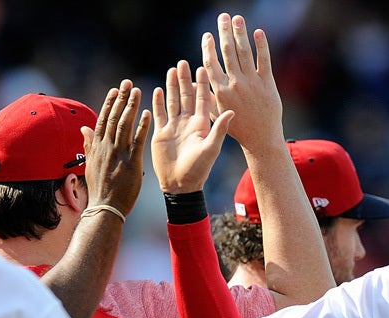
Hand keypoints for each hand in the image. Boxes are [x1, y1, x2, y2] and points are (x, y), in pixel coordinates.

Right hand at [81, 79, 150, 216]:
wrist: (105, 208)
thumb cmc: (100, 189)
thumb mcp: (90, 164)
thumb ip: (88, 144)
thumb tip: (83, 128)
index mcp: (97, 147)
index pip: (103, 119)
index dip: (109, 103)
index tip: (115, 90)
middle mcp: (106, 147)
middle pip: (113, 117)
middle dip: (121, 98)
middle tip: (128, 83)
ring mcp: (118, 153)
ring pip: (124, 124)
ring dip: (131, 106)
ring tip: (138, 91)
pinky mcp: (131, 162)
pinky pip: (137, 140)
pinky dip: (142, 126)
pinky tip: (148, 113)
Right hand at [150, 60, 233, 193]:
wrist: (180, 184)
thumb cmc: (198, 169)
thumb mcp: (211, 148)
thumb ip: (219, 129)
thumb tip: (232, 112)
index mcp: (201, 124)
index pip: (202, 99)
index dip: (202, 84)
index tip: (202, 66)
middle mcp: (188, 122)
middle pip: (186, 96)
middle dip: (185, 79)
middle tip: (184, 62)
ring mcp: (174, 127)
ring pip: (173, 101)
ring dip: (172, 86)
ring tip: (172, 70)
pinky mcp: (161, 133)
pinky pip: (159, 114)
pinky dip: (158, 102)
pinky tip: (157, 89)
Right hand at [202, 13, 283, 151]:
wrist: (261, 138)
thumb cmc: (236, 127)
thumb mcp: (216, 114)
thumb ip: (205, 96)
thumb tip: (190, 83)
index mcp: (220, 91)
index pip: (211, 63)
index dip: (208, 48)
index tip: (207, 36)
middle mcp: (235, 84)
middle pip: (228, 52)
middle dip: (224, 32)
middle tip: (223, 17)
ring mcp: (252, 82)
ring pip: (244, 53)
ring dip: (240, 33)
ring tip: (237, 18)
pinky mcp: (268, 83)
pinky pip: (264, 60)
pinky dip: (262, 45)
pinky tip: (258, 32)